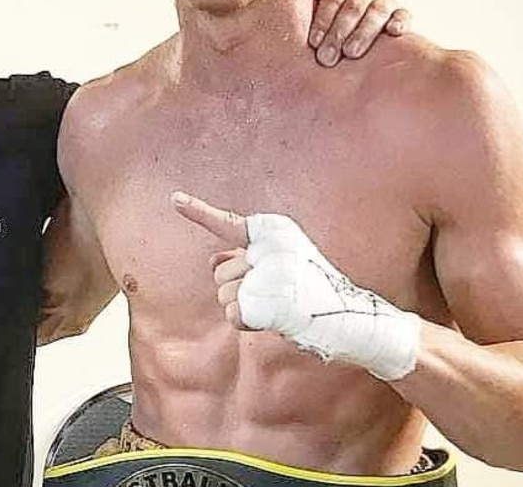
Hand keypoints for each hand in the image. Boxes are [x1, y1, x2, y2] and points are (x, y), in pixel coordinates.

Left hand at [171, 191, 418, 380]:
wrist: (348, 317)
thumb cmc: (313, 290)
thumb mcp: (279, 264)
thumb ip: (244, 258)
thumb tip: (213, 260)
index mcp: (272, 234)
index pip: (228, 223)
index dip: (198, 211)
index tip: (174, 199)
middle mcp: (268, 249)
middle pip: (220, 272)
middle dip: (236, 287)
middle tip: (272, 294)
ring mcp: (266, 275)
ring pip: (223, 295)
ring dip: (243, 307)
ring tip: (277, 306)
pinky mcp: (265, 301)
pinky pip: (233, 315)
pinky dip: (247, 323)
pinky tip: (273, 319)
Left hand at [306, 0, 409, 66]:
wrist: (335, 38)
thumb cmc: (317, 21)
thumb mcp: (306, 5)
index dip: (323, 17)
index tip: (313, 42)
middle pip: (355, 5)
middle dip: (338, 32)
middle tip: (326, 57)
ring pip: (379, 10)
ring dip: (363, 33)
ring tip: (350, 53)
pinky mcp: (400, 15)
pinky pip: (404, 15)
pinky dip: (400, 21)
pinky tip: (392, 32)